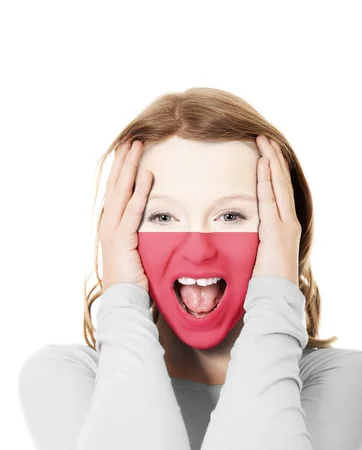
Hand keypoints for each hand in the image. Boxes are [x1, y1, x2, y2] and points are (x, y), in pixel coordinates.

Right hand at [100, 140, 152, 292]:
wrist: (123, 300)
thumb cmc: (132, 280)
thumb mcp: (136, 252)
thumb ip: (140, 235)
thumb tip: (154, 225)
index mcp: (112, 226)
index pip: (117, 192)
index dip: (122, 171)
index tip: (128, 152)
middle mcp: (109, 224)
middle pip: (116, 185)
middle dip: (123, 161)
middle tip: (130, 138)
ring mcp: (113, 230)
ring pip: (122, 191)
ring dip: (130, 167)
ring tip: (136, 145)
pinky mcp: (122, 239)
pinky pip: (133, 210)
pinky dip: (140, 192)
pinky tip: (147, 175)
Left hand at [251, 135, 300, 287]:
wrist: (275, 297)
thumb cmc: (265, 282)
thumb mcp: (259, 256)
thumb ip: (254, 241)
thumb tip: (241, 236)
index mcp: (283, 227)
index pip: (279, 193)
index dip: (273, 172)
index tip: (266, 153)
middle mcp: (288, 222)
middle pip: (281, 183)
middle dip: (274, 158)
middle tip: (266, 137)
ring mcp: (285, 225)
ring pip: (279, 186)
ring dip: (271, 161)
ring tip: (265, 141)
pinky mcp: (277, 231)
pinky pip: (270, 199)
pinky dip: (267, 180)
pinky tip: (263, 162)